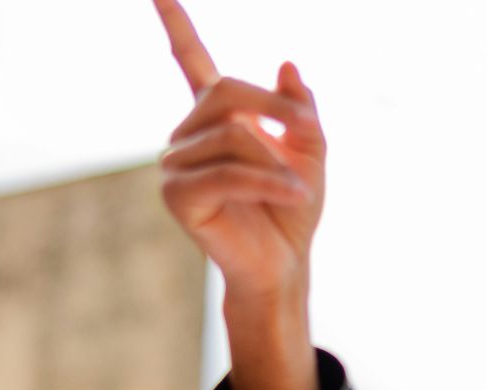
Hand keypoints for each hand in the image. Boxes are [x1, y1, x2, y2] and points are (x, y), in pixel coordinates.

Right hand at [154, 0, 324, 297]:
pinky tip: (291, 195)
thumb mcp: (310, 152)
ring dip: (277, 160)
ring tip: (301, 189)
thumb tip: (287, 65)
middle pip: (225, 92)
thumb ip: (300, 109)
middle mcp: (187, 136)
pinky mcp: (177, 197)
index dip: (177, 25)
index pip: (190, 61)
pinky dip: (267, 181)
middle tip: (309, 131)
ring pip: (232, 135)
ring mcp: (176, 166)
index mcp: (215, 119)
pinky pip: (226, 172)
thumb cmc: (292, 213)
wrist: (285, 266)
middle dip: (274, 107)